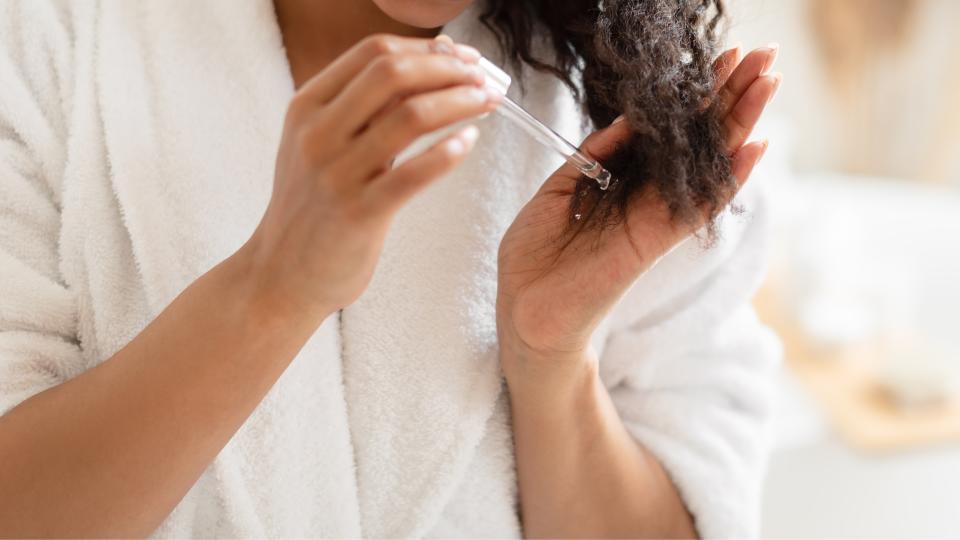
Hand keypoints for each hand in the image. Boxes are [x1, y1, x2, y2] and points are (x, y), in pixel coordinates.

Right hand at [238, 34, 501, 322]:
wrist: (281, 273)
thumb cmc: (313, 207)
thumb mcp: (322, 144)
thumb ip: (364, 109)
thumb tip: (429, 70)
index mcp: (307, 106)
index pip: (373, 52)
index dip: (426, 48)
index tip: (462, 56)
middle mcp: (318, 133)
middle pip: (393, 73)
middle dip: (448, 68)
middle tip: (483, 78)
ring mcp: (337, 173)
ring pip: (411, 116)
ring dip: (459, 102)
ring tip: (488, 102)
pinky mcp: (359, 214)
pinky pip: (414, 174)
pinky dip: (449, 151)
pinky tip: (469, 140)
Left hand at [496, 45, 781, 370]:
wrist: (524, 307)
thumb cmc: (536, 254)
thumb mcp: (558, 188)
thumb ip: (594, 154)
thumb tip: (627, 120)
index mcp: (622, 177)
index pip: (668, 128)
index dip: (694, 93)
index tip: (722, 57)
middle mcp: (647, 194)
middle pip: (699, 137)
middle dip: (731, 95)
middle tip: (764, 55)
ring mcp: (656, 216)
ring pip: (710, 162)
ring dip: (741, 122)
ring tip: (768, 81)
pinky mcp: (656, 240)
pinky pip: (700, 205)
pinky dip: (729, 177)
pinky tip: (756, 146)